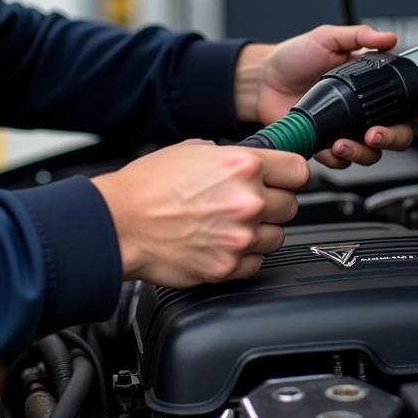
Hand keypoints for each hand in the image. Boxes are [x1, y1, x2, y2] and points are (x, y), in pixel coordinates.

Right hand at [92, 140, 306, 287]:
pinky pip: (256, 263)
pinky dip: (244, 257)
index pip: (299, 171)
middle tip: (249, 203)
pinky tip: (223, 244)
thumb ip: (232, 157)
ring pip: (276, 237)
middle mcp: (247, 201)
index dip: (290, 175)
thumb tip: (252, 164)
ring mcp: (239, 237)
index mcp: (243, 166)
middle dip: (273, 203)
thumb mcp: (193, 150)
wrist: (118, 223)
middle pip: (291, 206)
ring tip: (231, 225)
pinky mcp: (227, 267)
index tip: (283, 179)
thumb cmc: (147, 186)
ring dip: (260, 232)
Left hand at [238, 25, 417, 168]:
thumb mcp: (328, 38)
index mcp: (376, 83)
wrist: (261, 80)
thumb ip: (359, 37)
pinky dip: (338, 157)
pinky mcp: (330, 145)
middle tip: (377, 133)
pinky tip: (327, 145)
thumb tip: (388, 36)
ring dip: (364, 152)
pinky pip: (344, 161)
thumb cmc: (294, 57)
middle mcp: (368, 109)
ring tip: (344, 142)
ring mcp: (350, 129)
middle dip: (395, 138)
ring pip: (375, 153)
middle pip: (402, 133)